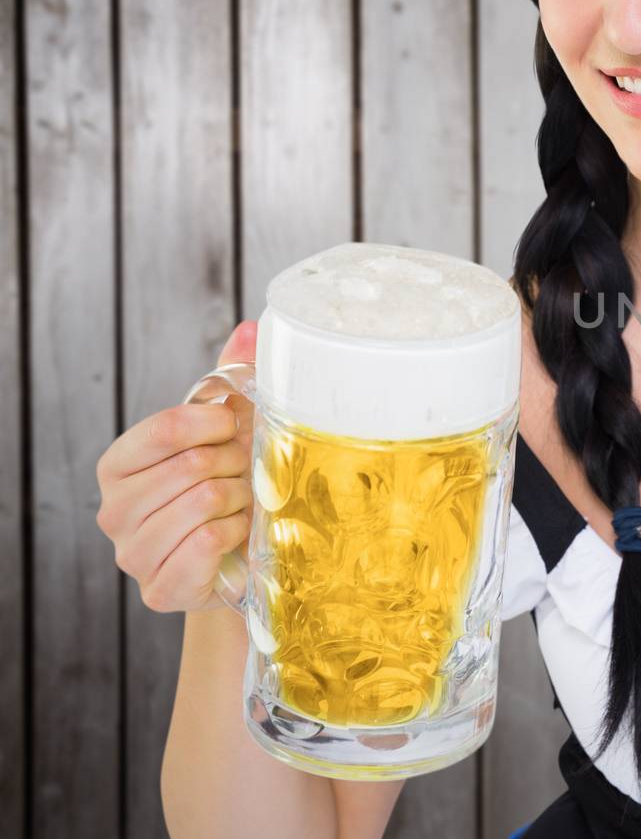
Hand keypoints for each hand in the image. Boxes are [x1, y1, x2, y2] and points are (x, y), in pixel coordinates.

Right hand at [94, 320, 257, 612]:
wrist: (231, 562)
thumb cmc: (224, 488)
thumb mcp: (224, 432)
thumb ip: (231, 379)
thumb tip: (253, 328)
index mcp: (117, 465)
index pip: (168, 426)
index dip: (217, 423)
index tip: (236, 428)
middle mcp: (112, 510)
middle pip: (193, 465)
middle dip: (236, 465)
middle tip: (243, 475)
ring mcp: (131, 554)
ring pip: (204, 501)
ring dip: (240, 499)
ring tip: (240, 504)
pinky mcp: (159, 588)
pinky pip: (209, 541)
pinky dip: (237, 533)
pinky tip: (235, 535)